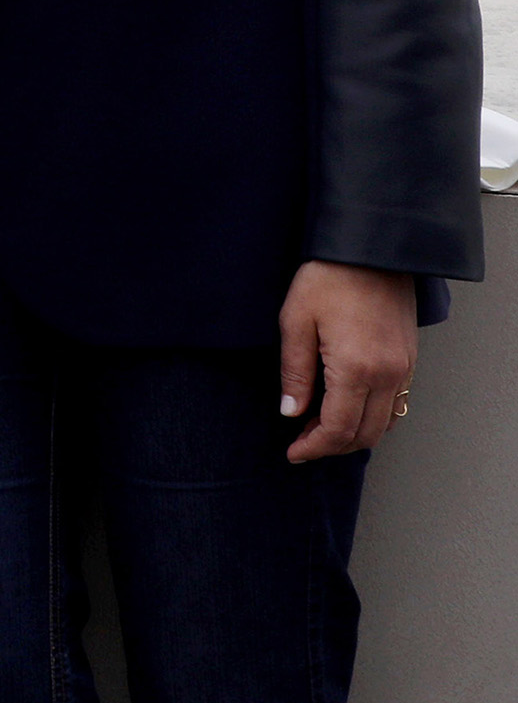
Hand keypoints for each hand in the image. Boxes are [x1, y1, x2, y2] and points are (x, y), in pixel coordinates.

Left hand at [278, 260, 418, 462]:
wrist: (370, 249)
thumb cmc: (327, 279)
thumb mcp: (296, 322)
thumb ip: (294, 373)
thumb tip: (291, 413)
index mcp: (356, 369)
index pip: (338, 429)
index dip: (314, 447)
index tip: (293, 453)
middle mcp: (388, 375)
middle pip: (365, 434)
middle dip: (332, 446)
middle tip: (302, 443)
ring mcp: (404, 368)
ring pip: (385, 423)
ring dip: (354, 434)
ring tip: (320, 428)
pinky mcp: (410, 359)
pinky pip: (397, 403)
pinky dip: (373, 416)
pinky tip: (347, 408)